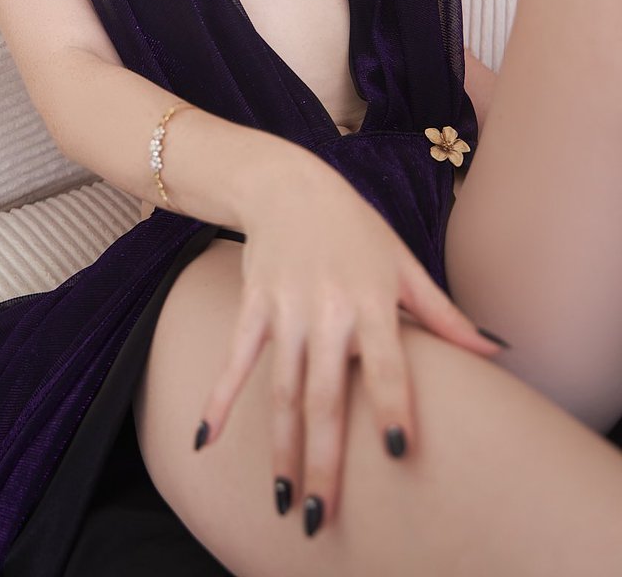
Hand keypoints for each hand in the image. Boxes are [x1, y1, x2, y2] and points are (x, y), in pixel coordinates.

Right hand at [194, 160, 502, 532]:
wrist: (287, 184)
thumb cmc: (353, 226)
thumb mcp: (402, 262)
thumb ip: (443, 314)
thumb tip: (495, 350)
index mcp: (371, 299)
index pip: (387, 362)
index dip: (392, 403)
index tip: (398, 450)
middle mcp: (327, 308)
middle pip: (325, 394)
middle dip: (325, 459)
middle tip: (321, 517)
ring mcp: (286, 308)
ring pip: (282, 389)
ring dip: (282, 446)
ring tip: (283, 497)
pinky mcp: (254, 304)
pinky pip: (236, 358)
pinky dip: (219, 397)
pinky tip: (206, 439)